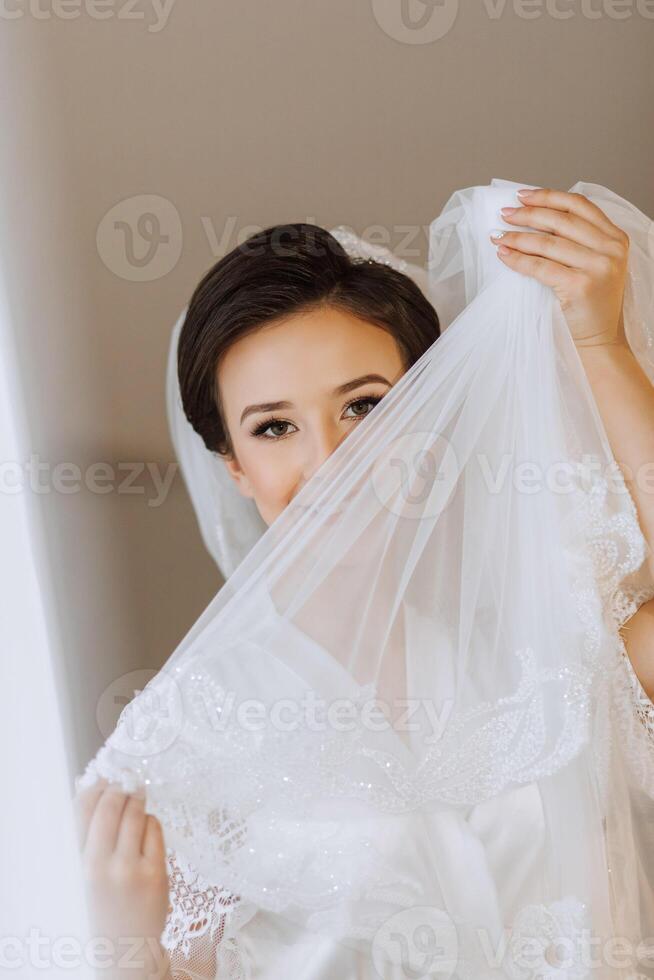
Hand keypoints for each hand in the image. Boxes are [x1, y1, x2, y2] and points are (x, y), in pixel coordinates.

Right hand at [74, 778, 170, 976]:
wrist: (124, 948)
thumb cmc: (101, 906)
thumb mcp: (82, 874)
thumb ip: (85, 838)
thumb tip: (91, 789)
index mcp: (75, 866)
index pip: (79, 813)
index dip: (92, 789)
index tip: (101, 778)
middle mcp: (98, 867)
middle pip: (110, 807)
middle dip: (118, 789)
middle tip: (124, 782)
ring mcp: (128, 870)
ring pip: (134, 814)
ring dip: (136, 801)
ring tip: (136, 797)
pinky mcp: (155, 873)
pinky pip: (154, 828)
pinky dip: (150, 821)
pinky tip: (146, 826)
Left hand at [490, 187, 629, 347]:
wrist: (600, 340)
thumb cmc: (590, 304)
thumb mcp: (594, 264)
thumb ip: (578, 241)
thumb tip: (533, 218)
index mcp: (616, 238)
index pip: (579, 205)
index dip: (548, 196)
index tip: (522, 196)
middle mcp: (611, 249)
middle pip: (561, 220)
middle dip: (528, 214)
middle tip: (504, 214)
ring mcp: (598, 267)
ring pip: (548, 243)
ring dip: (517, 237)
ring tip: (498, 236)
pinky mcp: (580, 286)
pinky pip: (540, 267)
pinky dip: (518, 259)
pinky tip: (504, 255)